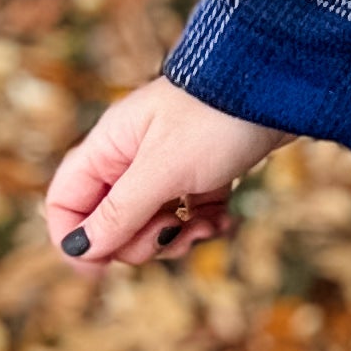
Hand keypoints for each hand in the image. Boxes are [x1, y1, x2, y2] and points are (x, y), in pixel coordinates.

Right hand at [44, 74, 289, 273]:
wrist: (283, 83)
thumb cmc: (217, 117)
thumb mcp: (164, 170)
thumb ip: (119, 213)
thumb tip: (78, 252)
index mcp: (109, 145)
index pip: (67, 200)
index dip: (75, 239)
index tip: (101, 268)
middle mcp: (133, 155)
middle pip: (110, 221)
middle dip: (140, 241)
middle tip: (171, 231)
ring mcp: (169, 163)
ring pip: (152, 223)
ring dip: (177, 237)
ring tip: (208, 227)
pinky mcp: (204, 171)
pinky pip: (189, 214)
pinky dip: (203, 224)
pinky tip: (226, 221)